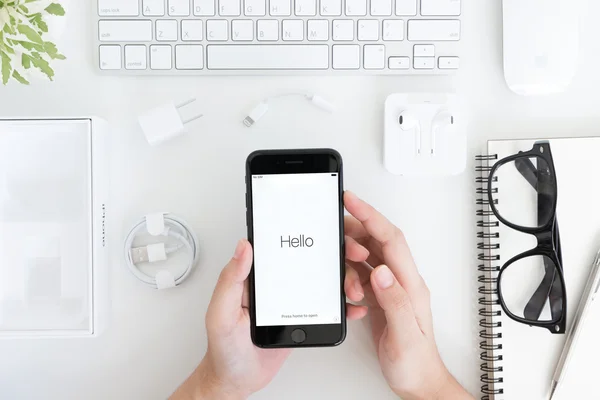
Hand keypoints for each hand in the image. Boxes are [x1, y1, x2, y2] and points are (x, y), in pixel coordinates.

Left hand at [171, 239, 367, 399]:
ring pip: (323, 280)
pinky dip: (342, 305)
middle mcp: (275, 282)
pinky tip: (352, 307)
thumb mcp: (221, 313)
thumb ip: (230, 280)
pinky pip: (325, 305)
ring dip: (344, 279)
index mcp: (256, 276)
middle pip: (311, 259)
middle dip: (338, 254)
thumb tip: (244, 247)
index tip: (330, 232)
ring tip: (353, 290)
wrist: (237, 380)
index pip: (285, 245)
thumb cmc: (223, 348)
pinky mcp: (301, 315)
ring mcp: (291, 298)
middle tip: (354, 256)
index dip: (309, 235)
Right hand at [344, 191, 472, 399]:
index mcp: (409, 284)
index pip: (389, 239)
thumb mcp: (405, 334)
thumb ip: (394, 300)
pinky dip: (349, 279)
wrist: (417, 381)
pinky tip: (348, 294)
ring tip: (344, 278)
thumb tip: (381, 271)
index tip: (351, 201)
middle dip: (353, 234)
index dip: (370, 216)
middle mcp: (400, 281)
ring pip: (365, 258)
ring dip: (349, 262)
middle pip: (375, 241)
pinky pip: (360, 276)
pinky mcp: (379, 298)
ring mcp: (389, 289)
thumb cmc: (415, 362)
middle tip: (335, 236)